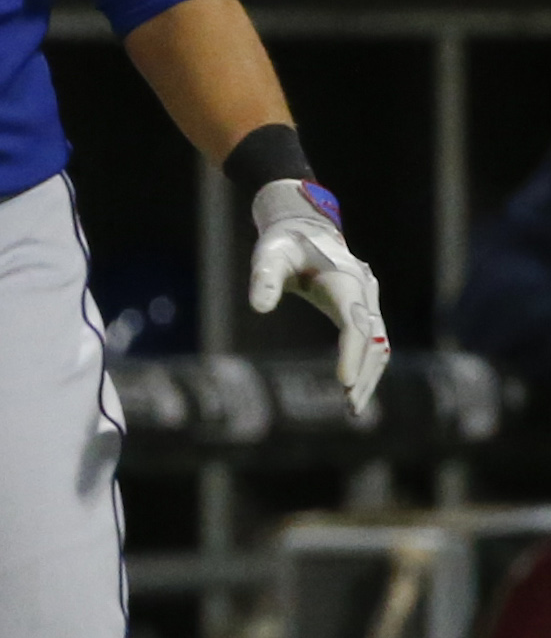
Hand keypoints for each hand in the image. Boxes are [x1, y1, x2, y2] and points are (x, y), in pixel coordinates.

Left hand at [247, 178, 389, 417]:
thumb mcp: (268, 256)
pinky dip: (367, 365)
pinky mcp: (364, 310)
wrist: (304, 230)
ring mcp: (369, 301)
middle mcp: (365, 291)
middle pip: (374, 340)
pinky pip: (374, 342)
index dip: (351, 353)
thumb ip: (263, 279)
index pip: (355, 323)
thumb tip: (258, 309)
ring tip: (353, 407)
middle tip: (350, 407)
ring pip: (380, 344)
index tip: (343, 383)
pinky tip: (352, 389)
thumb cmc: (283, 245)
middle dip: (364, 373)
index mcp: (345, 280)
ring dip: (369, 375)